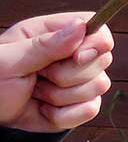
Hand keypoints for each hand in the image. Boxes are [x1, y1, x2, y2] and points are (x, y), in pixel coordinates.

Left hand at [0, 12, 114, 132]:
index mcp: (53, 34)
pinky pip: (90, 110)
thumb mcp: (10, 60)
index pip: (97, 29)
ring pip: (98, 87)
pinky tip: (44, 109)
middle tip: (38, 76)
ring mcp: (78, 81)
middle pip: (102, 60)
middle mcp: (71, 54)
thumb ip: (46, 45)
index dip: (96, 43)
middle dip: (69, 75)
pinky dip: (64, 115)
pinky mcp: (79, 105)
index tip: (78, 56)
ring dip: (61, 96)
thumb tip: (80, 26)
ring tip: (36, 93)